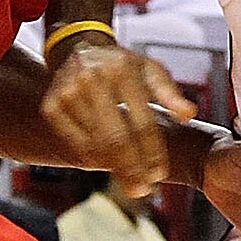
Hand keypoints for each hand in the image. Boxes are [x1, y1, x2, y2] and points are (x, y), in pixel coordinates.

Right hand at [40, 30, 195, 199]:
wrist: (78, 49)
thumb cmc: (122, 65)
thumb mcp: (150, 69)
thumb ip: (171, 93)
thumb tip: (189, 115)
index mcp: (122, 70)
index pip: (141, 121)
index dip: (151, 151)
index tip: (158, 174)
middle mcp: (92, 79)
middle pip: (115, 138)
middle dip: (131, 169)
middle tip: (142, 191)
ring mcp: (68, 93)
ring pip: (95, 144)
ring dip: (112, 166)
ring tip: (128, 179)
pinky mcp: (51, 107)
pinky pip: (75, 144)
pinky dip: (91, 157)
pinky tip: (104, 164)